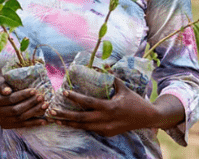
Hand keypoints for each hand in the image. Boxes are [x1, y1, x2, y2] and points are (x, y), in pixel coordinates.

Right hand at [0, 76, 47, 128]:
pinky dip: (33, 123)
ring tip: (44, 106)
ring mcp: (2, 121)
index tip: (34, 90)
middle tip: (41, 97)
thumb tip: (8, 91)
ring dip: (34, 112)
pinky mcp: (7, 126)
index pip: (11, 99)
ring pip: (20, 118)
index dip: (23, 95)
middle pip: (16, 110)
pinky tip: (43, 120)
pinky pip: (22, 125)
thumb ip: (1, 85)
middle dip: (30, 103)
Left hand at [46, 78, 164, 136]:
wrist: (147, 118)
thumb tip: (102, 64)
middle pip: (81, 118)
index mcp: (110, 107)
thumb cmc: (135, 100)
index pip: (89, 102)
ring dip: (68, 123)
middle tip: (51, 110)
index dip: (75, 98)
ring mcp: (106, 129)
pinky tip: (67, 122)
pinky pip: (90, 130)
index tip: (63, 92)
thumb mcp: (123, 87)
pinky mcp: (107, 134)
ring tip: (54, 119)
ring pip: (83, 127)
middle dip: (64, 115)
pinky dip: (79, 126)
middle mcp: (106, 120)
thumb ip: (111, 77)